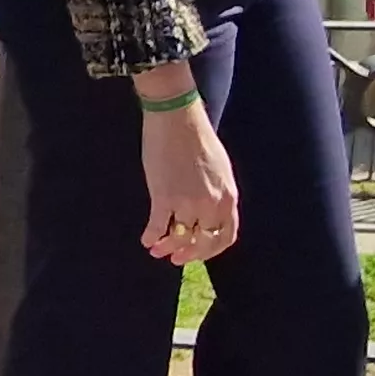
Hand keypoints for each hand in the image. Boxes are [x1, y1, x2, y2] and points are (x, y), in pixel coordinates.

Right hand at [135, 71, 240, 265]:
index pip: (226, 237)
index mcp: (228, 197)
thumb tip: (208, 215)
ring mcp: (187, 203)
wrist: (177, 118)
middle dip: (188, 253)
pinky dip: (151, 236)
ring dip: (166, 247)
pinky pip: (157, 226)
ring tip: (156, 250)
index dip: (211, 250)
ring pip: (178, 238)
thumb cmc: (198, 138)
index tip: (198, 252)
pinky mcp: (164, 197)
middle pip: (201, 242)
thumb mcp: (221, 170)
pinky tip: (146, 239)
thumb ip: (219, 195)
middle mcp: (210, 205)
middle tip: (176, 258)